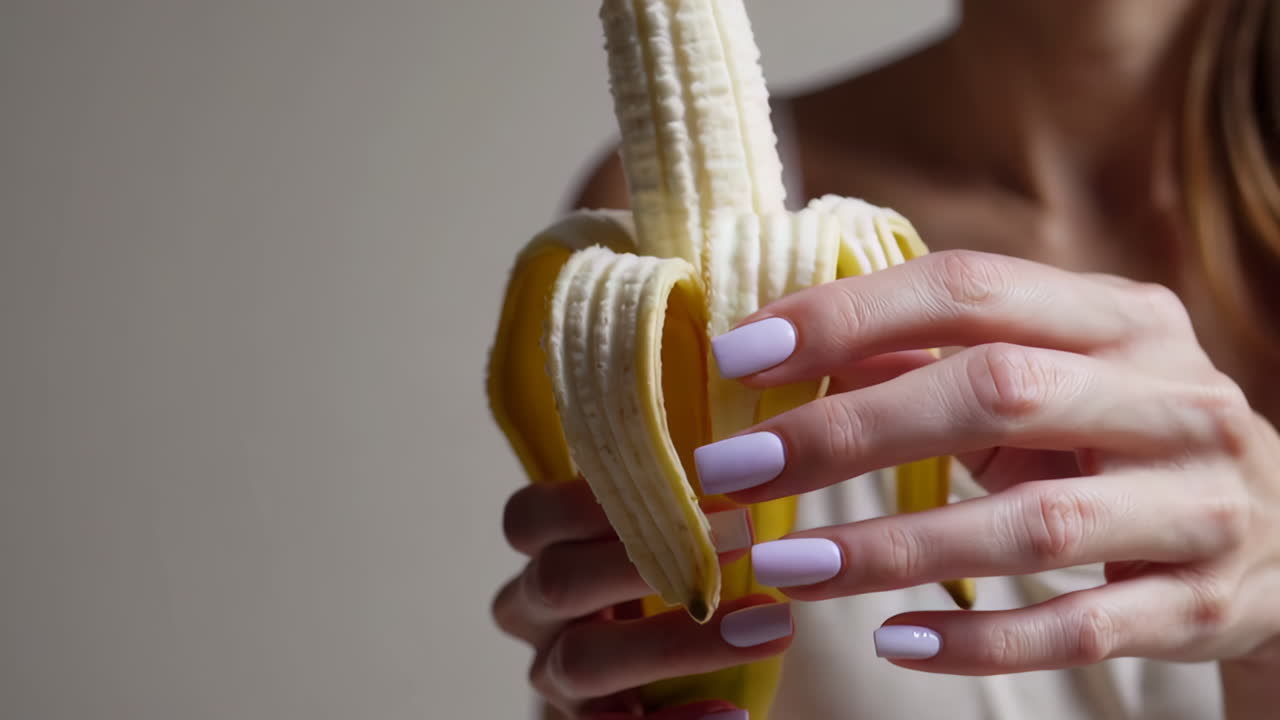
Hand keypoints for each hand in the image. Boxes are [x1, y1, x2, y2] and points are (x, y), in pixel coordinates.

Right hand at [491, 479, 792, 717]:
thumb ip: (681, 482)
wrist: (690, 661)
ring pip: (581, 661)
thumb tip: (736, 412)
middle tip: (743, 537)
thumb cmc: (686, 567)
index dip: (585, 501)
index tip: (678, 482)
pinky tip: (734, 711)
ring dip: (677, 644)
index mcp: (547, 548)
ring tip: (769, 627)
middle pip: (556, 581)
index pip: (529, 518)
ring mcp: (557, 672)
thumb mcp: (679, 522)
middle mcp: (538, 610)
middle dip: (646, 561)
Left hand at [694, 249, 1279, 675]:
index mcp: (1120, 318)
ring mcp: (1195, 503)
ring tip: (785, 564)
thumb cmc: (1125, 435)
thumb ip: (941, 355)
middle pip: (995, 393)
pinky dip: (981, 639)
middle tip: (732, 468)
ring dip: (893, 545)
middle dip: (848, 430)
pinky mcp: (1202, 603)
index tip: (741, 355)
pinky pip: (1080, 629)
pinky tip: (893, 639)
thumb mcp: (1054, 375)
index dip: (849, 315)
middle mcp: (1169, 397)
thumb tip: (793, 346)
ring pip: (1032, 524)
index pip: (970, 287)